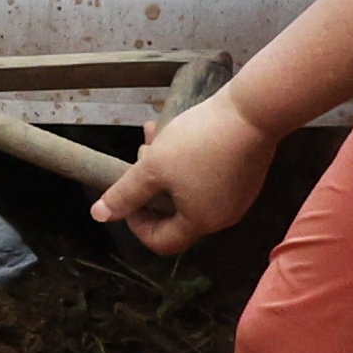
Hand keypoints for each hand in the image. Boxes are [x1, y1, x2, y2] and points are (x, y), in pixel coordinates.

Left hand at [88, 95, 275, 254]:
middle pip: (174, 213)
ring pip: (189, 189)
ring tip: (154, 134)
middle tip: (141, 153)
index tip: (127, 194)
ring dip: (166, 167)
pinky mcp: (247, 174)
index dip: (136, 223)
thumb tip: (99, 216)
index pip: (161, 242)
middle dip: (149, 184)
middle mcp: (223, 216)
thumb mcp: (152, 167)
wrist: (254, 111)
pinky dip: (189, 160)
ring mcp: (238, 196)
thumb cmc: (199, 142)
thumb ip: (125, 194)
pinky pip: (209, 176)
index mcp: (200, 222)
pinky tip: (179, 130)